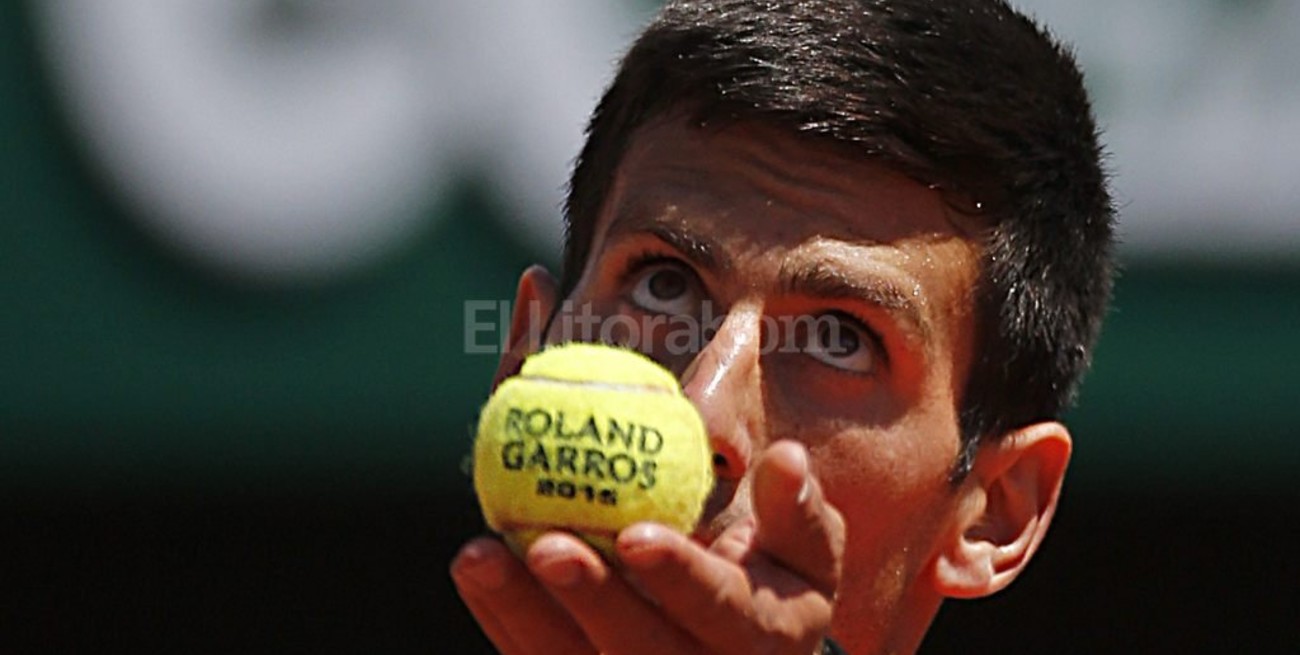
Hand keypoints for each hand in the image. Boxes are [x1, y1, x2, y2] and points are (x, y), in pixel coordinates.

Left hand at [450, 440, 845, 653]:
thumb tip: (786, 457)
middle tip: (543, 544)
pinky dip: (504, 618)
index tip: (635, 535)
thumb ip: (796, 509)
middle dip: (592, 601)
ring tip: (477, 557)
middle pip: (642, 652)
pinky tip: (474, 569)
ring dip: (523, 614)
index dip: (680, 578)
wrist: (745, 648)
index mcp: (767, 638)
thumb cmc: (775, 576)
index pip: (722, 611)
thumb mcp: (807, 547)